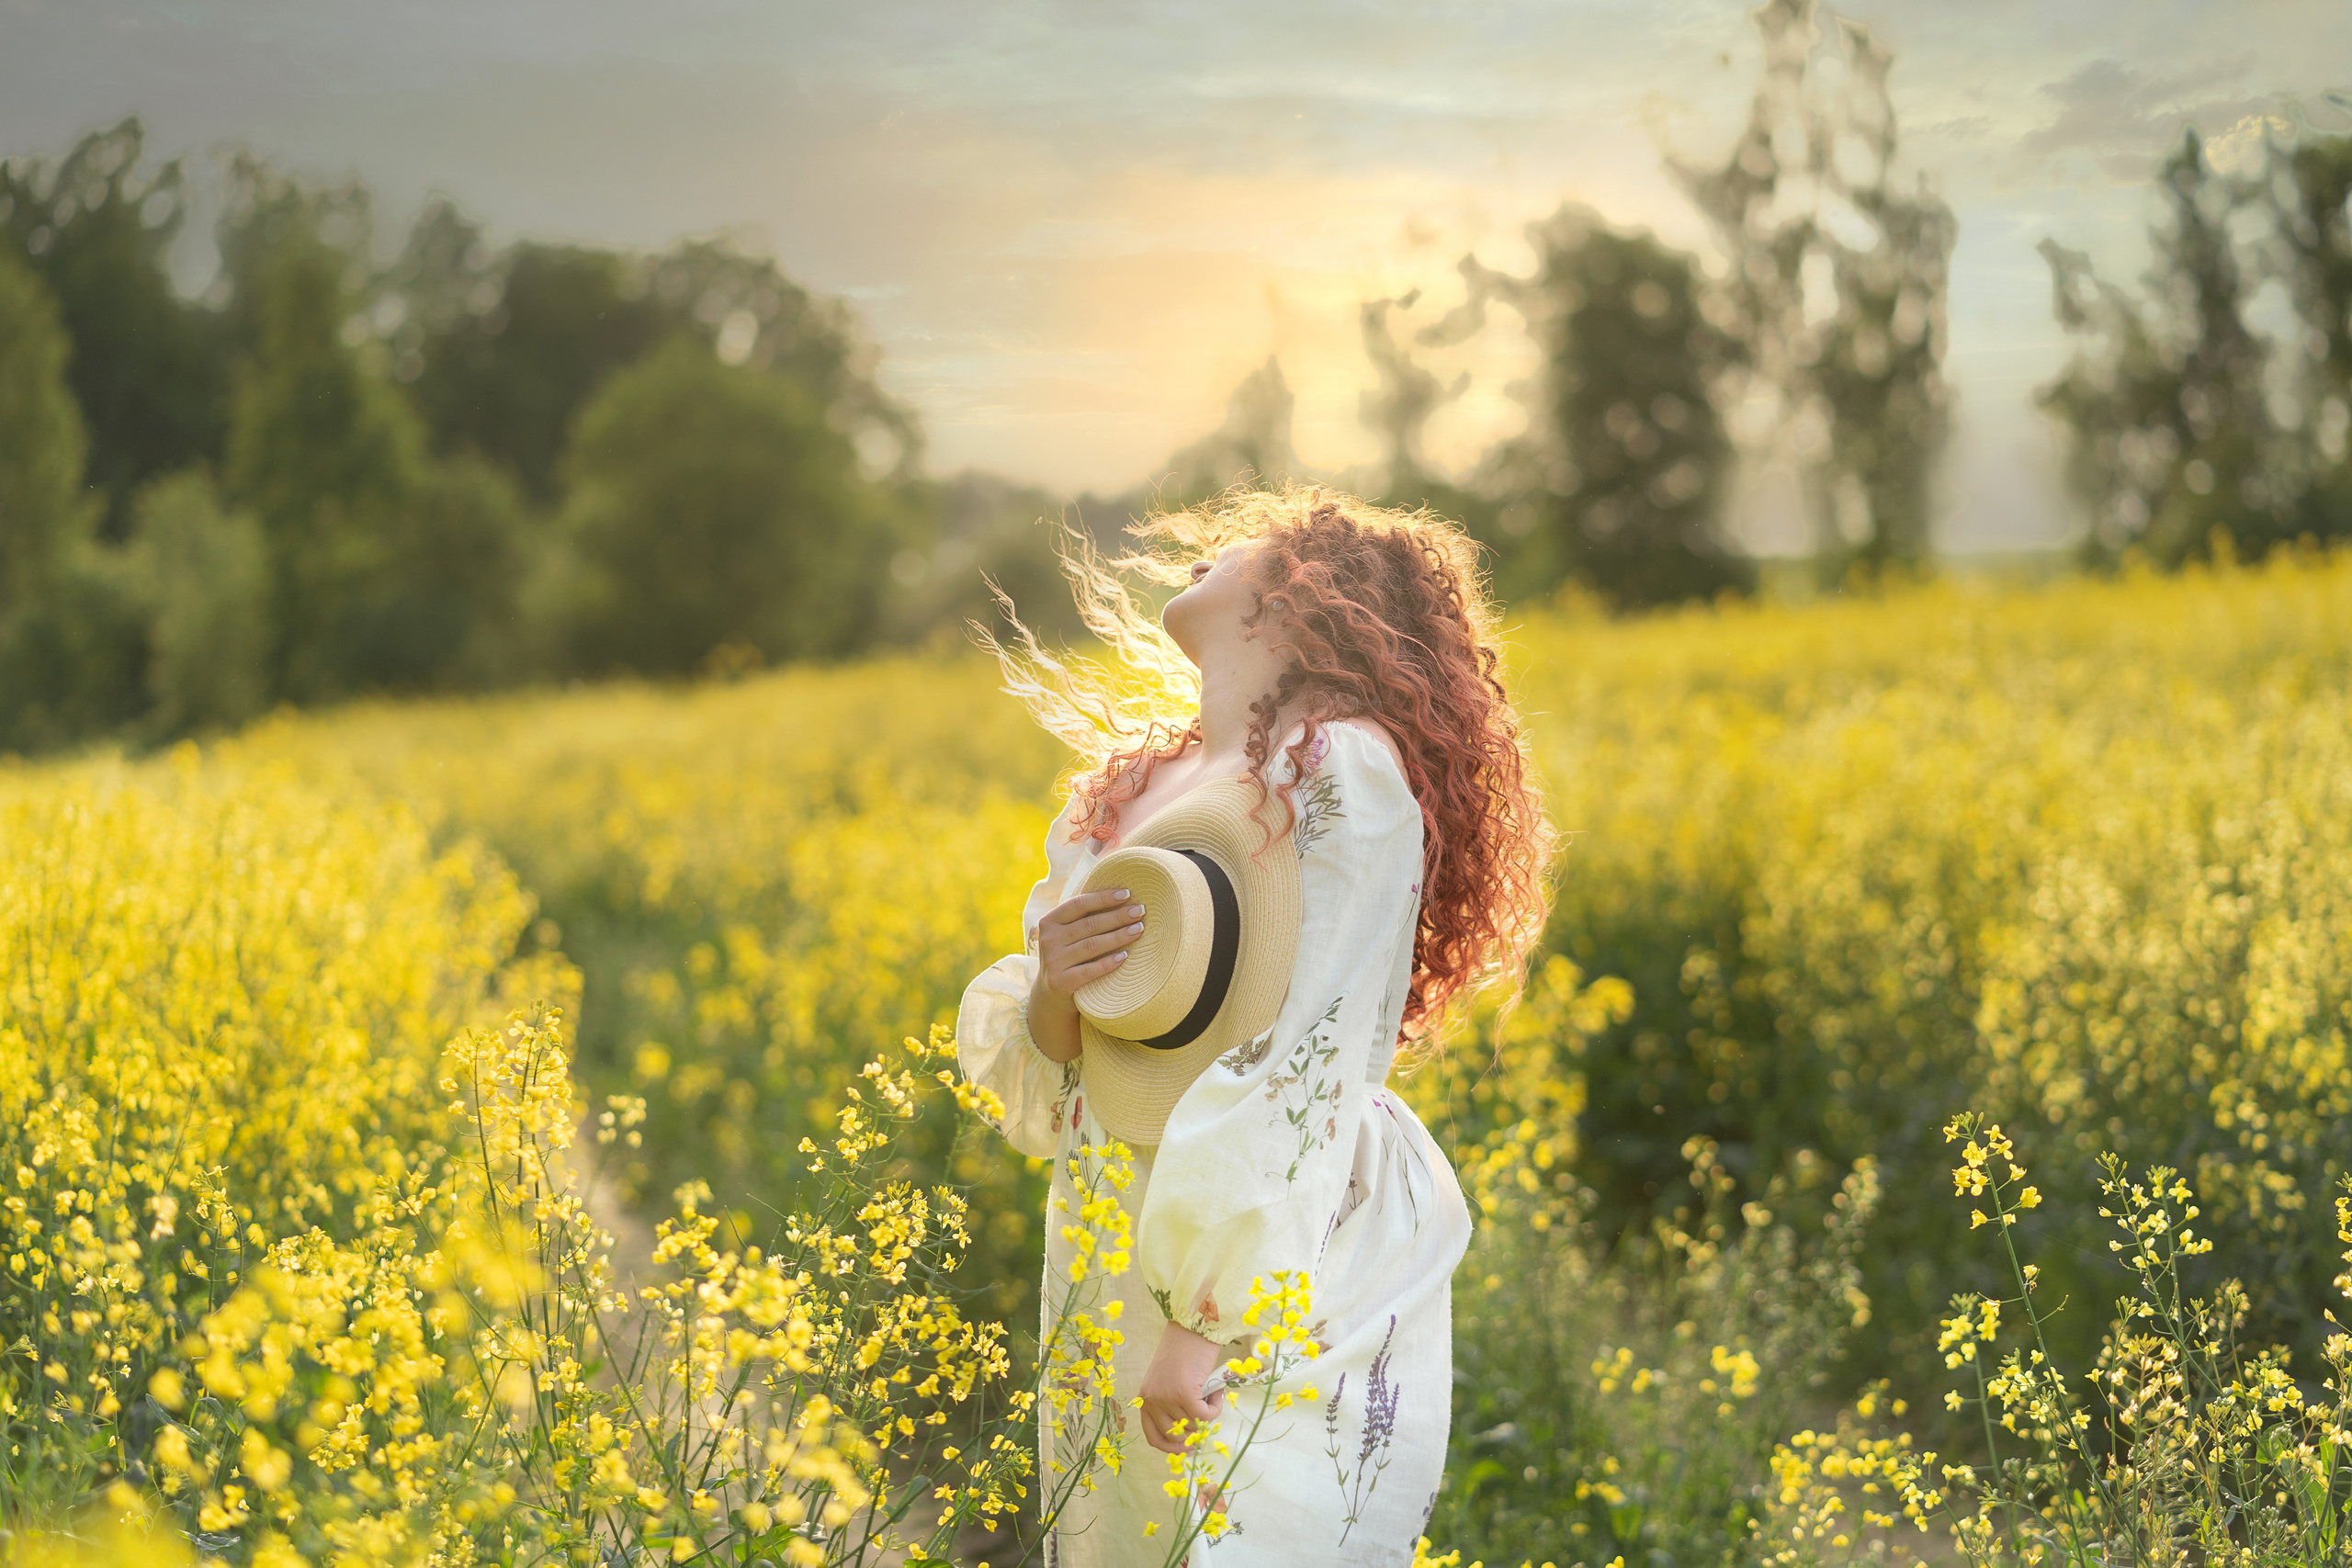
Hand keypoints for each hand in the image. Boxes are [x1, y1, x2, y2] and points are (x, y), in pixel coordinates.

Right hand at [1026, 888, 1144, 1062]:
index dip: (1104, 898)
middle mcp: (1048, 940)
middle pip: (1089, 925)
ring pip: (1092, 946)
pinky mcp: (1061, 982)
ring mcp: (1053, 961)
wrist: (1051, 993)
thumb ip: (1083, 917)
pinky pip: (1090, 970)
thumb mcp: (1067, 934)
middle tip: (1141, 911)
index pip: (1079, 904)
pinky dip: (1108, 962)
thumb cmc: (1069, 955)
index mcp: (1050, 922)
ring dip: (1118, 936)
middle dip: (1118, 916)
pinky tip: (1125, 956)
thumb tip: (1122, 895)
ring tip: (1139, 929)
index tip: (1128, 894)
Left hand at [1139, 1320, 1226, 1453]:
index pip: (1153, 1437)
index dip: (1171, 1448)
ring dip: (1207, 1413)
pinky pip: (1205, 1416)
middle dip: (1194, 1430)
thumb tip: (1188, 1439)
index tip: (1188, 1448)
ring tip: (1210, 1392)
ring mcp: (1167, 1398)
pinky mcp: (1184, 1394)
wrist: (1193, 1327)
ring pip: (1193, 1426)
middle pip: (1175, 1436)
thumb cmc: (1184, 1352)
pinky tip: (1216, 1391)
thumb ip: (1172, 1405)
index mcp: (1145, 1398)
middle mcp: (1152, 1400)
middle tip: (1207, 1413)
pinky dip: (1215, 1408)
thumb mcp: (1169, 1381)